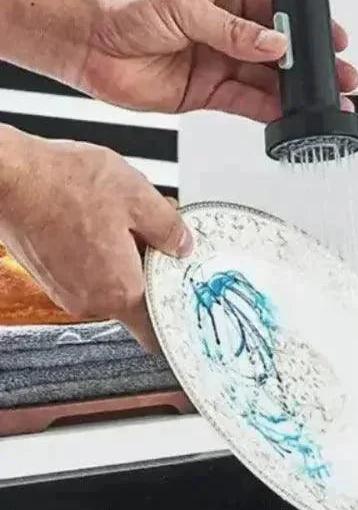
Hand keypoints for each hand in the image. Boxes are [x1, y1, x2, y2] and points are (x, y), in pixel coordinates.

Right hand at [0, 126, 191, 350]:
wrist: (12, 178)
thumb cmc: (65, 185)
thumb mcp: (138, 197)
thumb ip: (169, 228)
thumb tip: (183, 245)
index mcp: (118, 288)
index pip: (154, 331)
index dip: (174, 321)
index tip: (188, 308)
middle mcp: (89, 299)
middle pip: (138, 295)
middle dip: (154, 265)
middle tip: (161, 230)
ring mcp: (66, 289)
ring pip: (113, 279)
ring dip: (128, 253)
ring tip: (126, 214)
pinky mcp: (51, 274)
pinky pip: (90, 270)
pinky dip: (102, 250)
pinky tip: (101, 216)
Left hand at [77, 0, 357, 120]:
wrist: (80, 39)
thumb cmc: (121, 4)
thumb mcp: (183, 5)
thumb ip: (233, 30)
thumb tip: (276, 43)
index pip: (278, 10)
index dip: (307, 25)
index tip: (332, 38)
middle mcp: (226, 29)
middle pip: (280, 49)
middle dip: (310, 64)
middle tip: (339, 76)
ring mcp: (218, 62)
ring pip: (267, 80)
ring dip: (295, 92)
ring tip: (324, 102)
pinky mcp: (205, 93)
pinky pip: (245, 103)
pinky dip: (268, 111)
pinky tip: (288, 114)